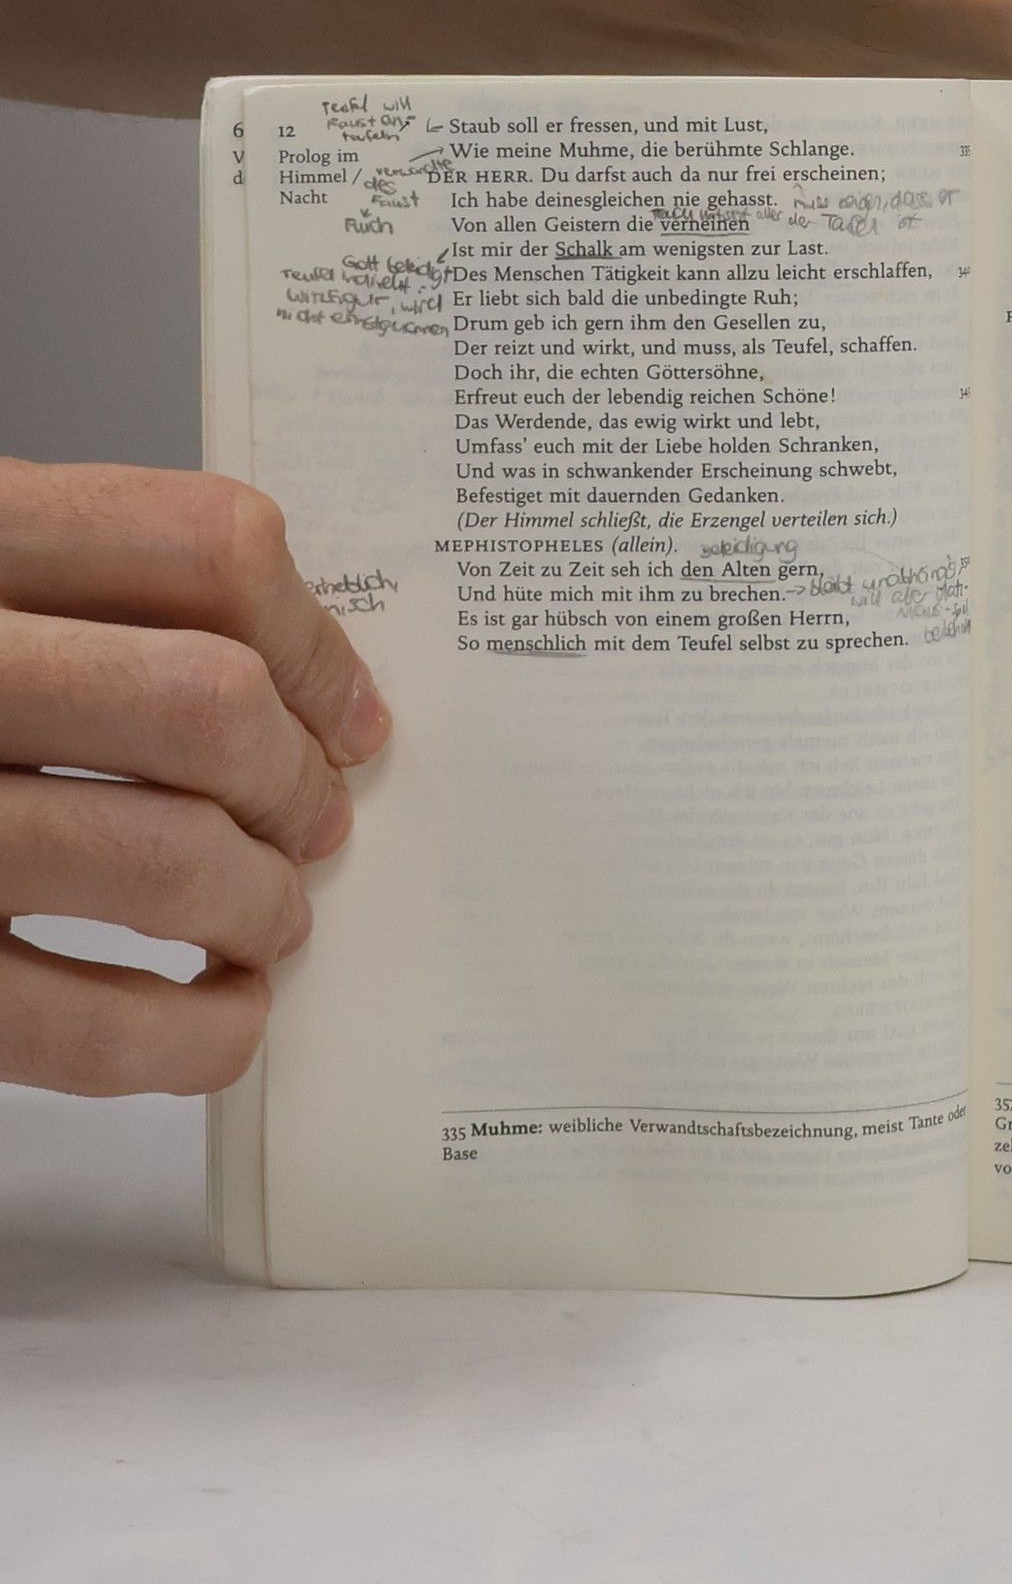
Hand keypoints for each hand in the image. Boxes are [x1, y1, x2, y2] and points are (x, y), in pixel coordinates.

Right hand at [0, 460, 389, 1094]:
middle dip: (294, 783)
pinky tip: (218, 1013)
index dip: (315, 645)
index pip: (204, 547)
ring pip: (170, 859)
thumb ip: (90, 600)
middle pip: (207, 704)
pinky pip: (90, 1028)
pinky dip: (200, 1036)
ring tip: (265, 918)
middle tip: (312, 825)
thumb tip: (312, 697)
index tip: (349, 717)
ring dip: (260, 904)